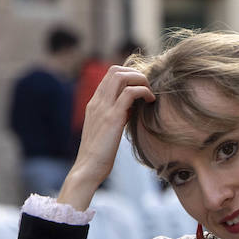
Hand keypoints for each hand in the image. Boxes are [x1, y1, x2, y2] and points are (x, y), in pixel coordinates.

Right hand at [58, 65, 154, 209]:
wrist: (88, 169)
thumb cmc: (100, 154)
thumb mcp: (108, 130)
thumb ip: (117, 115)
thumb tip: (132, 108)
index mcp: (94, 104)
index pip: (110, 75)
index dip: (129, 76)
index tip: (142, 89)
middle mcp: (97, 102)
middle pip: (115, 70)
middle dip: (136, 73)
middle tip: (148, 89)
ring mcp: (103, 108)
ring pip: (121, 76)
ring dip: (140, 80)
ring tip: (150, 94)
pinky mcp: (112, 118)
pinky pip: (129, 93)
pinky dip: (143, 91)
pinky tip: (150, 101)